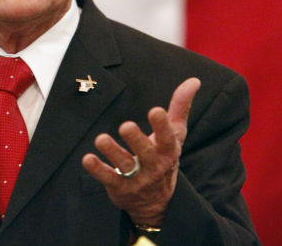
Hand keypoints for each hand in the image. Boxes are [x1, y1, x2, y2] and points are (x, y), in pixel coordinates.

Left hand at [81, 77, 200, 226]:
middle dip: (136, 139)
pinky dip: (98, 170)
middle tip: (126, 126)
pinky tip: (87, 159)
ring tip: (101, 139)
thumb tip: (194, 80)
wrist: (158, 202)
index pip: (167, 138)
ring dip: (112, 152)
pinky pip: (108, 178)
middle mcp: (154, 165)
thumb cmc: (165, 157)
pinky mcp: (120, 187)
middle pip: (145, 152)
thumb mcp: (176, 134)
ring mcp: (137, 178)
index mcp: (168, 150)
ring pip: (125, 165)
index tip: (155, 110)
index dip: (162, 125)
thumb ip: (180, 107)